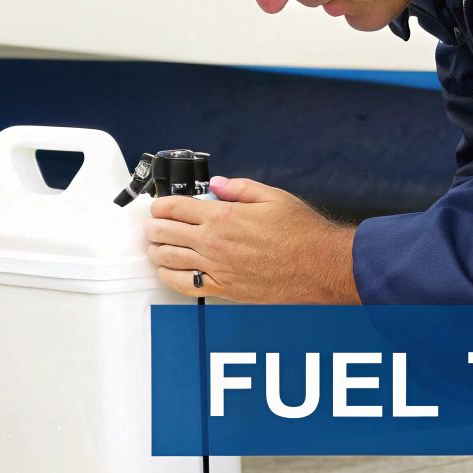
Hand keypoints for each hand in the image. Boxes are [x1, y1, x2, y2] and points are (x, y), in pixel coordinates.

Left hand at [145, 176, 360, 303]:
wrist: (319, 267)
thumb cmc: (301, 234)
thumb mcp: (273, 197)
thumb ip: (240, 188)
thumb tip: (217, 184)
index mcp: (224, 216)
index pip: (175, 208)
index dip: (161, 205)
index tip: (159, 205)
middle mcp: (215, 243)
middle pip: (165, 233)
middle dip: (154, 226)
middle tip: (154, 224)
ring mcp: (217, 268)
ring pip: (169, 260)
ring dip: (156, 250)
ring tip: (155, 246)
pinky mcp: (224, 289)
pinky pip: (185, 285)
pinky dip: (170, 277)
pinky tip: (167, 272)